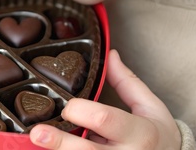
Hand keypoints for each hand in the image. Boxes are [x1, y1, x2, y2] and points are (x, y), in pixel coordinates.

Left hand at [29, 50, 180, 148]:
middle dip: (59, 142)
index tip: (66, 106)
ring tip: (38, 143)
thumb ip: (127, 82)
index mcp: (139, 132)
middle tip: (37, 133)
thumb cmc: (159, 136)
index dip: (82, 111)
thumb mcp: (150, 106)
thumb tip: (110, 55)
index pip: (105, 119)